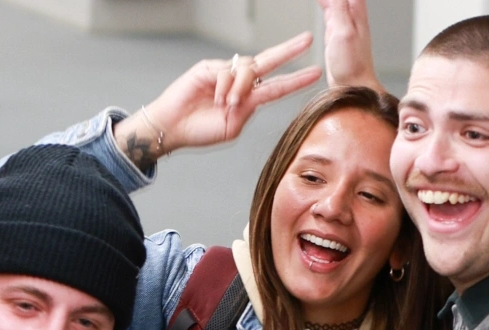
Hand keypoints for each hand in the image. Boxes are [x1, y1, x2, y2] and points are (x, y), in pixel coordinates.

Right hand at [113, 33, 320, 168]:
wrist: (172, 127)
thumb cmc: (200, 130)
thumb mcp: (232, 126)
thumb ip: (247, 109)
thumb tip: (249, 90)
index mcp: (248, 99)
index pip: (276, 85)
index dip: (296, 79)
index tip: (316, 72)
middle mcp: (239, 82)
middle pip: (268, 61)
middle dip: (289, 51)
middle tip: (307, 40)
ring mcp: (224, 73)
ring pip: (247, 68)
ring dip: (242, 87)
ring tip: (228, 104)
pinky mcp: (208, 67)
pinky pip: (227, 71)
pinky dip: (226, 86)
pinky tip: (218, 98)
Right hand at [318, 0, 382, 93]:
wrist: (353, 86)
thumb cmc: (352, 65)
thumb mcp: (343, 33)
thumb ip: (339, 8)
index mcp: (355, 11)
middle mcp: (351, 13)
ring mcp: (343, 21)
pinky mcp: (335, 30)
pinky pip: (329, 7)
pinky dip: (323, 1)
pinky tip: (319, 1)